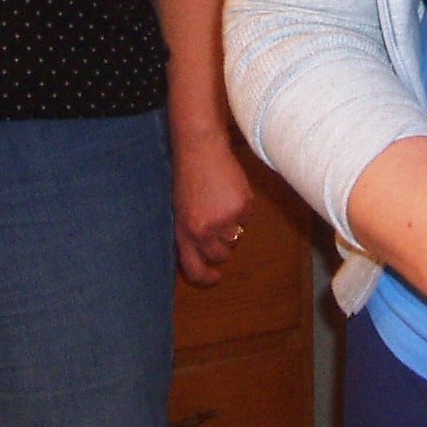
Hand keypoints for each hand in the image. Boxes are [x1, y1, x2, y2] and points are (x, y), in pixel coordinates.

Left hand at [171, 128, 253, 285]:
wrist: (200, 149)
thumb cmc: (188, 176)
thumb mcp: (180, 209)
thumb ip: (189, 232)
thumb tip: (203, 253)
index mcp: (185, 232)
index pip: (194, 268)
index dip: (206, 277)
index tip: (214, 277)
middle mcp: (204, 231)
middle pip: (221, 254)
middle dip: (222, 244)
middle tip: (218, 225)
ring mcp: (225, 220)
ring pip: (236, 237)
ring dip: (232, 225)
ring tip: (221, 201)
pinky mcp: (242, 207)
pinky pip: (246, 218)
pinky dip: (241, 208)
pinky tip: (230, 191)